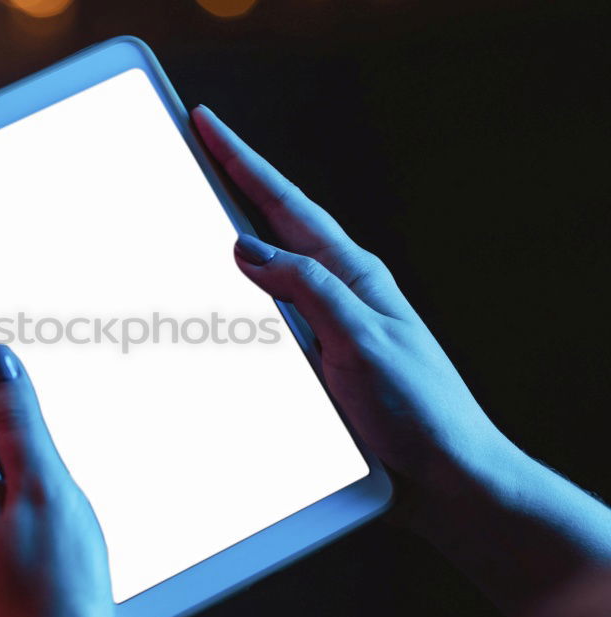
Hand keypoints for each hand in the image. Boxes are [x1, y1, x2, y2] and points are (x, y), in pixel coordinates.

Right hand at [192, 105, 610, 616]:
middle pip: (276, 221)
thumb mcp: (363, 340)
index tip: (207, 124)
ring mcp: (328, 318)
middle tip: (197, 149)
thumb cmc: (417, 407)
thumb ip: (309, 289)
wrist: (445, 468)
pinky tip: (224, 295)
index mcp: (354, 273)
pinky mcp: (319, 352)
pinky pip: (270, 308)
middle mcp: (339, 287)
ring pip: (269, 264)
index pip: (287, 205)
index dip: (243, 162)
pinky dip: (241, 291)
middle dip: (235, 182)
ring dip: (233, 233)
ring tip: (198, 208)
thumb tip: (248, 247)